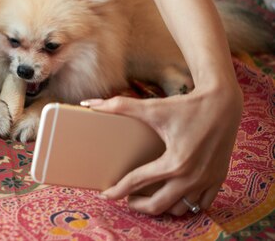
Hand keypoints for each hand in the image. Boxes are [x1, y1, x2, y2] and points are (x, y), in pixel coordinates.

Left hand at [84, 81, 242, 215]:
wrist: (222, 103)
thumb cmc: (185, 105)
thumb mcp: (152, 107)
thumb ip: (119, 106)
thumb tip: (90, 104)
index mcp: (174, 163)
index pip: (138, 182)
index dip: (118, 190)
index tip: (105, 194)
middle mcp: (192, 177)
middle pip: (158, 205)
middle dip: (138, 205)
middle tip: (127, 198)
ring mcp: (207, 180)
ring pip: (180, 208)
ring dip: (162, 206)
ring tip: (148, 196)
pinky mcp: (218, 178)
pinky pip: (200, 204)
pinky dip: (185, 203)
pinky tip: (173, 194)